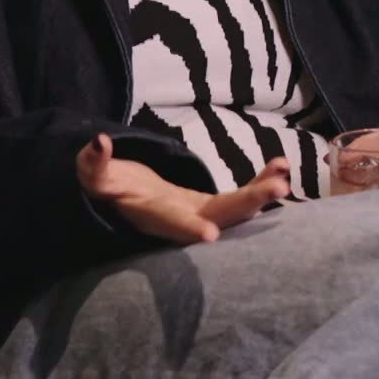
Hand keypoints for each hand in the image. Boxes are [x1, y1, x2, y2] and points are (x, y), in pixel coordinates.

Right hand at [76, 133, 290, 243]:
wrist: (127, 205)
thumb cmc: (108, 190)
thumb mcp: (94, 178)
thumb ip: (93, 164)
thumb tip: (99, 142)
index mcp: (154, 215)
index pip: (172, 223)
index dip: (188, 229)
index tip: (210, 236)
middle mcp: (183, 220)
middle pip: (219, 216)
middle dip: (248, 203)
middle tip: (277, 188)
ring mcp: (203, 216)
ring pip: (237, 210)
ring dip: (261, 194)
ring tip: (284, 176)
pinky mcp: (215, 208)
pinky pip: (242, 197)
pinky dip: (260, 183)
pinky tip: (282, 166)